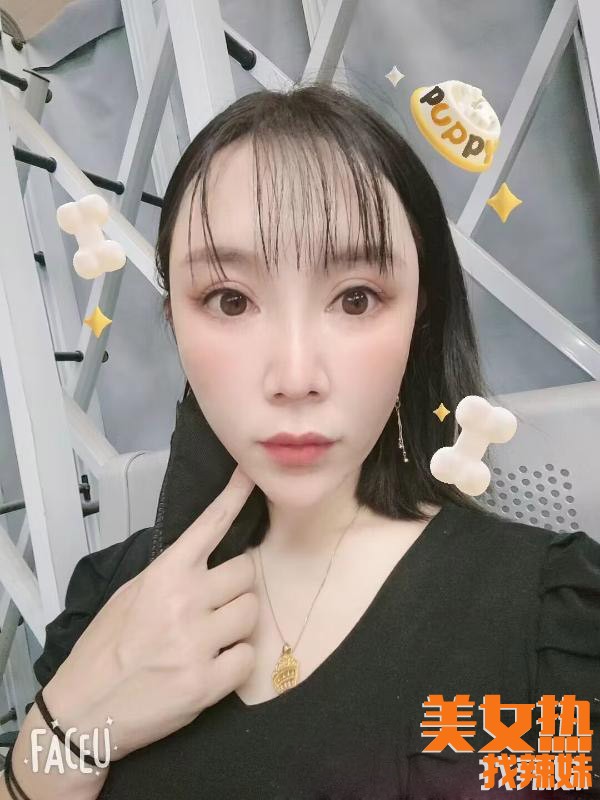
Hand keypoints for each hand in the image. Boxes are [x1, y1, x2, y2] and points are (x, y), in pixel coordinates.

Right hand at [44, 465, 257, 760]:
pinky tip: (213, 666)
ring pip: (251, 612)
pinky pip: (248, 657)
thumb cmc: (106, 648)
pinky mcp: (208, 682)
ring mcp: (197, 642)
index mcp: (163, 574)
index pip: (209, 526)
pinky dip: (236, 661)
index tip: (252, 475)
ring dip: (238, 623)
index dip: (235, 496)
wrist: (84, 711)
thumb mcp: (130, 596)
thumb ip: (171, 574)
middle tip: (218, 603)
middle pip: (246, 572)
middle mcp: (184, 601)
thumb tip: (209, 555)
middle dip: (237, 586)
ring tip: (212, 637)